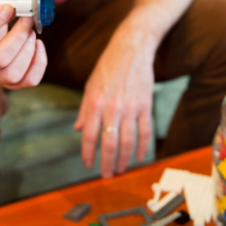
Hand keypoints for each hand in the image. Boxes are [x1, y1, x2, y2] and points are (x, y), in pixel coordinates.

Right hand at [0, 5, 46, 88]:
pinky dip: (39, 63)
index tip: (9, 7)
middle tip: (27, 19)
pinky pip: (30, 80)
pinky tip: (38, 45)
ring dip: (28, 50)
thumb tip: (16, 0)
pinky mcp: (11, 84)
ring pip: (14, 72)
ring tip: (32, 33)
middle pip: (0, 58)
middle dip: (18, 36)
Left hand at [74, 24, 155, 177]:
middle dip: (107, 163)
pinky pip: (145, 131)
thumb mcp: (90, 86)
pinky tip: (140, 157)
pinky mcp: (146, 106)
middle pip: (109, 143)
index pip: (90, 136)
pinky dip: (143, 147)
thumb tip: (78, 130)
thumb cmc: (108, 67)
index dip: (88, 154)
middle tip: (106, 176)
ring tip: (121, 169)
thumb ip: (85, 109)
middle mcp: (113, 108)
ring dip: (124, 159)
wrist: (132, 49)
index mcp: (95, 103)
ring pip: (128, 141)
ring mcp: (131, 108)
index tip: (88, 165)